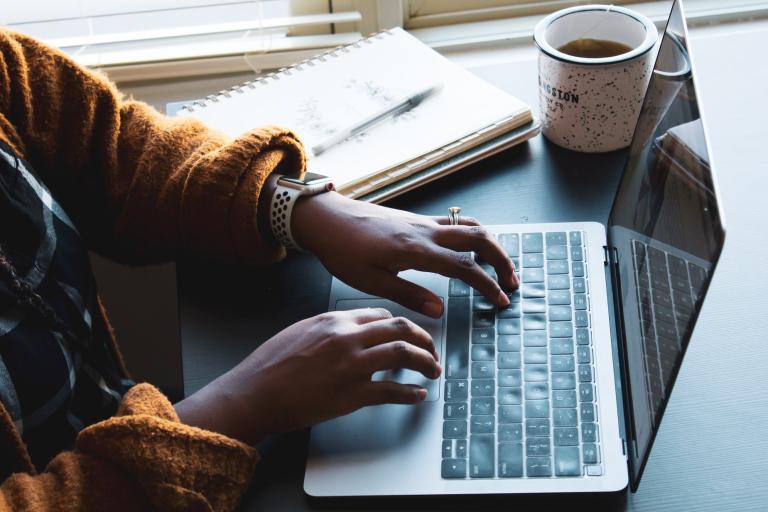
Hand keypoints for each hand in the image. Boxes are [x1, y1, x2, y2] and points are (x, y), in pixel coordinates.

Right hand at [174, 308, 439, 444]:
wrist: (253, 393)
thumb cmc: (270, 365)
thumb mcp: (300, 331)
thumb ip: (330, 328)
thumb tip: (353, 331)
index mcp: (334, 320)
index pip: (382, 315)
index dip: (401, 325)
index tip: (409, 334)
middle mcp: (347, 338)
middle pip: (401, 329)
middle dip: (424, 339)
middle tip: (432, 350)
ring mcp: (351, 366)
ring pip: (404, 354)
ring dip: (426, 362)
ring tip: (433, 370)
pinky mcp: (352, 395)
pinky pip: (392, 391)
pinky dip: (410, 394)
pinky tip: (417, 395)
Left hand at [291, 192, 518, 317]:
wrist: (327, 218)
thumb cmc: (343, 250)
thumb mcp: (371, 282)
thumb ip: (409, 295)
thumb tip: (440, 310)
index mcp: (416, 250)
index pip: (465, 267)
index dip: (487, 285)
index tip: (500, 301)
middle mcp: (425, 231)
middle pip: (479, 238)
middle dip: (501, 259)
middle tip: (511, 282)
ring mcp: (422, 222)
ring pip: (469, 226)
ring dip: (491, 244)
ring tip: (499, 266)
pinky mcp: (416, 219)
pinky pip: (455, 222)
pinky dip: (473, 234)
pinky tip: (471, 249)